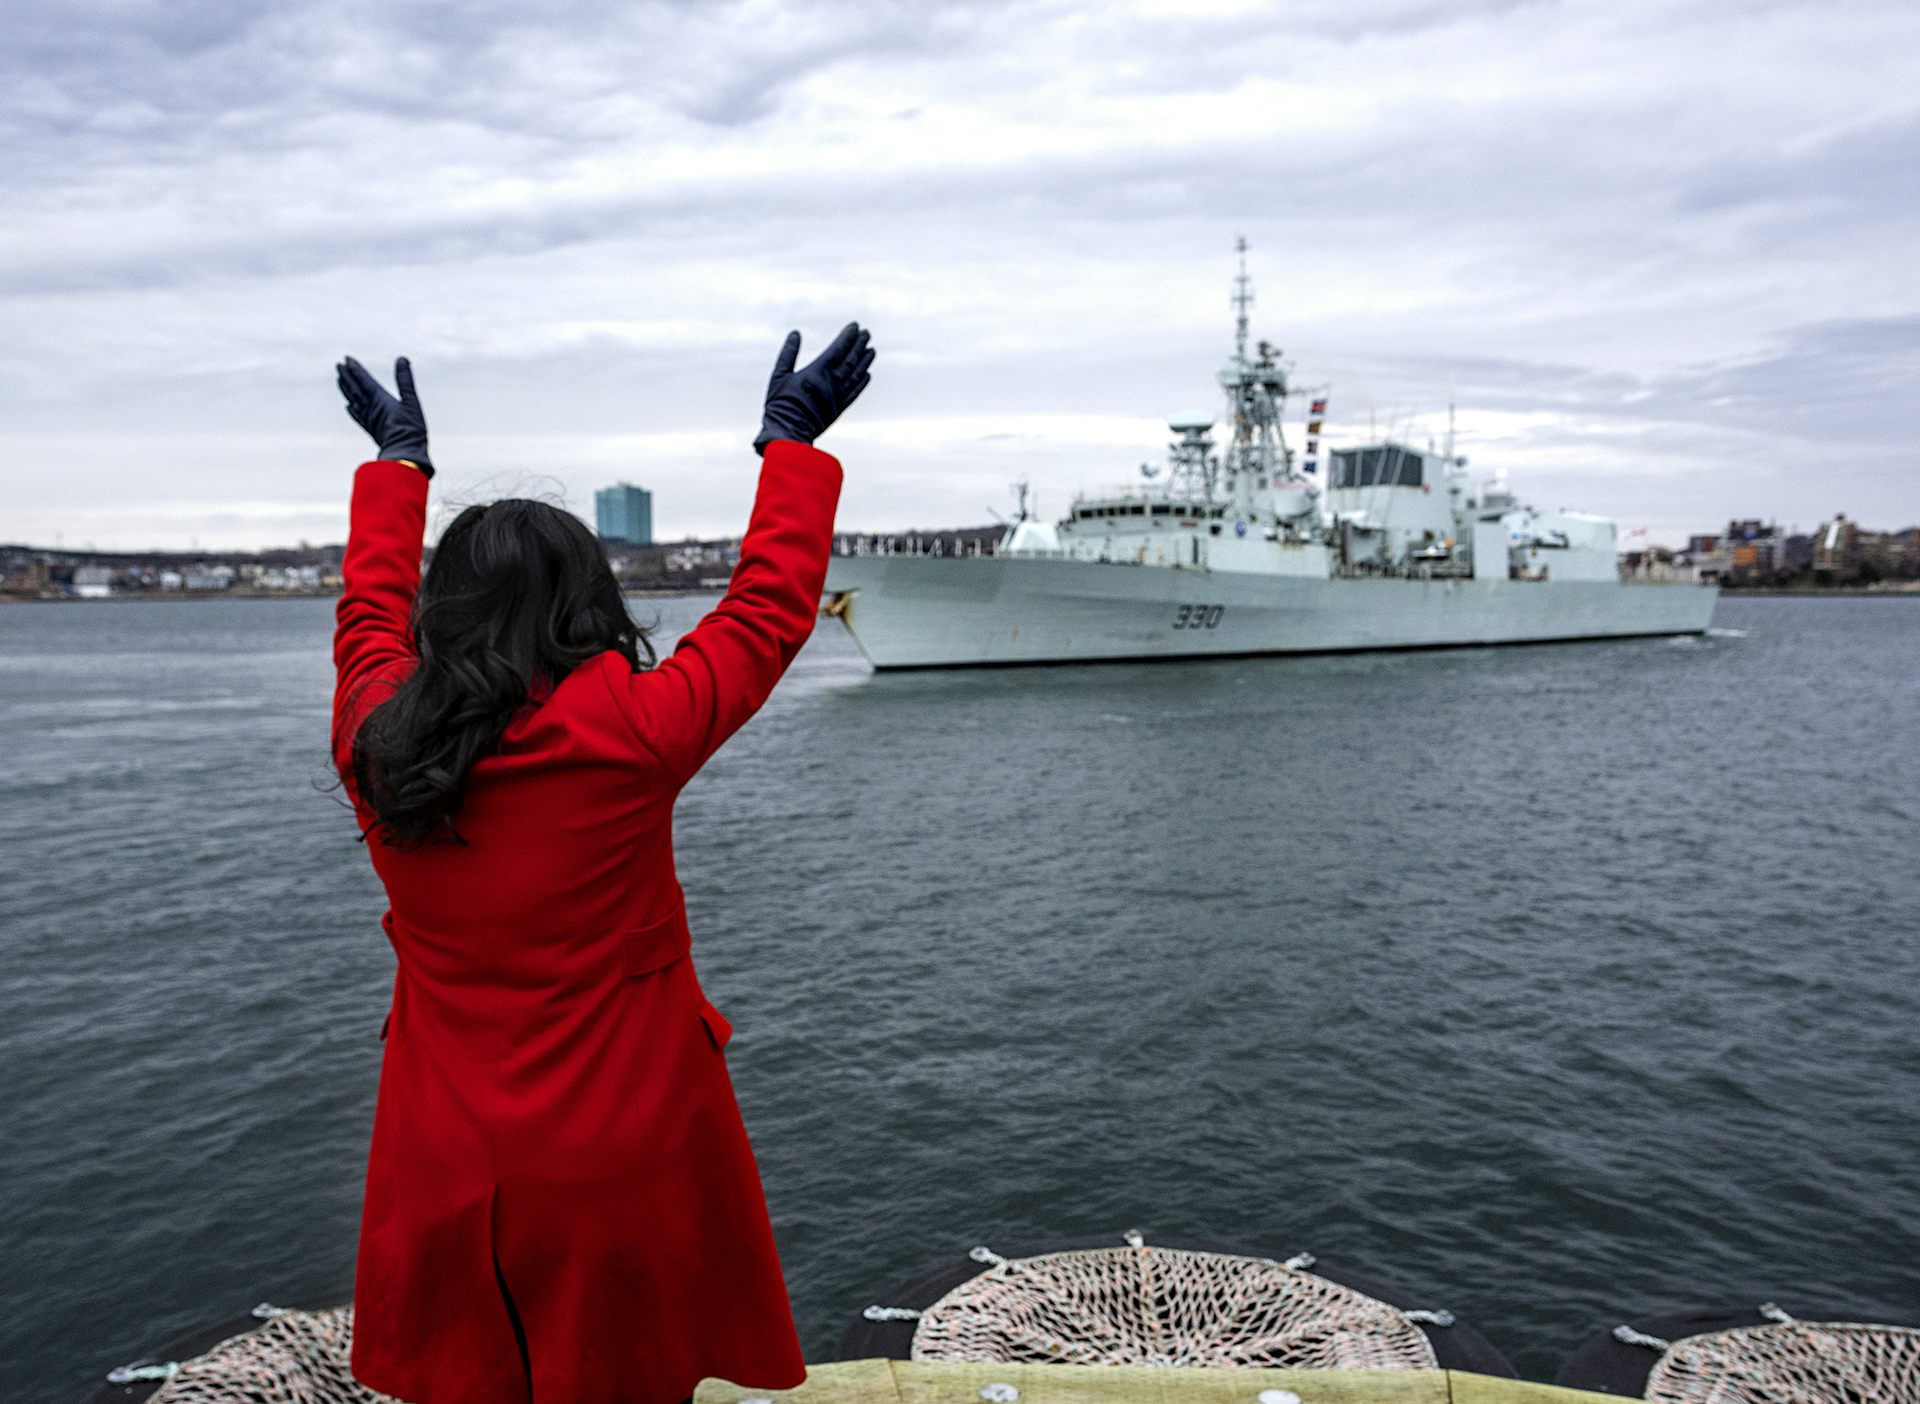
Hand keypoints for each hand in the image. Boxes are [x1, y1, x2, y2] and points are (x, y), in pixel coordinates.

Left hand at [337, 355, 432, 476]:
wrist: (403, 454)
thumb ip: (405, 380)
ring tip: (339, 380)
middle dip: (347, 376)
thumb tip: (401, 359)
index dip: (355, 369)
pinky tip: (348, 406)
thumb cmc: (410, 428)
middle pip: (354, 389)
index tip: (347, 359)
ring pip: (353, 400)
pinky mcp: (370, 429)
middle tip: (339, 365)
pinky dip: (351, 409)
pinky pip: (357, 416)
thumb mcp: (411, 401)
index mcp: (379, 399)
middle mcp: (370, 408)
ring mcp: (368, 419)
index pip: (364, 380)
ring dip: (346, 389)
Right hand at [753, 322, 874, 455]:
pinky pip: (855, 393)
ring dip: (865, 361)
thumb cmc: (780, 404)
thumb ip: (788, 354)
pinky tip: (867, 374)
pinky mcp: (839, 409)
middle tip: (867, 333)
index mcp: (817, 372)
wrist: (788, 433)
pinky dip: (862, 382)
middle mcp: (831, 383)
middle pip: (851, 359)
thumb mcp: (779, 376)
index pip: (838, 349)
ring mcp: (838, 396)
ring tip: (872, 350)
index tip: (855, 326)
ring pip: (856, 375)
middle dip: (859, 345)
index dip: (848, 337)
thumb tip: (795, 334)